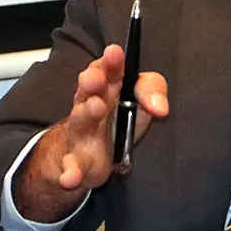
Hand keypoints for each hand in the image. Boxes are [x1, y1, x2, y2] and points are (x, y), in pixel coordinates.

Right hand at [14, 44, 168, 221]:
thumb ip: (152, 92)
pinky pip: (71, 168)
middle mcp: (89, 106)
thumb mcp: (140, 102)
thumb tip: (161, 107)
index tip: (115, 52)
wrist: (89, 157)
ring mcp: (81, 134)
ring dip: (86, 113)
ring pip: (80, 121)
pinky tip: (69, 178)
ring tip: (96, 107)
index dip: (111, 61)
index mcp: (106, 89)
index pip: (108, 69)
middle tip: (97, 77)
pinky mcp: (76, 163)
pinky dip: (69, 173)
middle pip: (88, 91)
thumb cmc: (116, 121)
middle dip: (92, 81)